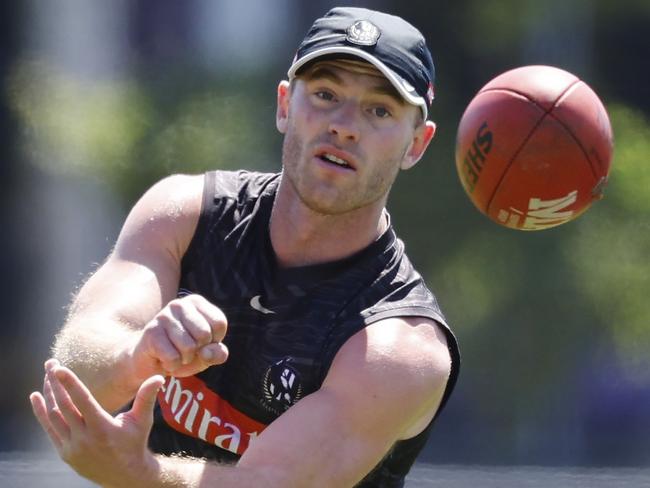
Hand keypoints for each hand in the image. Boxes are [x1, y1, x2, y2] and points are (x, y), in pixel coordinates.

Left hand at [30, 359, 162, 486]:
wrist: (125, 475)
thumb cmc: (135, 442)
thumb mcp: (143, 420)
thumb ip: (147, 397)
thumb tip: (159, 376)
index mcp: (102, 428)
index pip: (82, 400)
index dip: (69, 383)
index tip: (58, 368)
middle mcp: (84, 438)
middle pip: (63, 405)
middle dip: (55, 382)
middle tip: (50, 362)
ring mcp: (72, 447)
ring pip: (53, 416)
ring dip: (48, 394)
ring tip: (46, 376)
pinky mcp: (65, 453)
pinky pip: (49, 429)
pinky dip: (41, 412)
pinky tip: (36, 397)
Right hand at [130, 294, 228, 379]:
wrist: (151, 363)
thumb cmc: (184, 353)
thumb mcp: (207, 354)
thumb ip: (218, 353)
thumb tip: (206, 352)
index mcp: (197, 302)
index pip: (219, 323)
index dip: (214, 341)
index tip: (201, 342)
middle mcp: (180, 304)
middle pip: (204, 334)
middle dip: (199, 350)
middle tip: (186, 350)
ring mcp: (164, 316)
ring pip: (189, 347)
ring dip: (184, 359)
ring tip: (175, 354)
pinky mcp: (151, 331)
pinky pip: (173, 357)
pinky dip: (172, 365)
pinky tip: (164, 359)